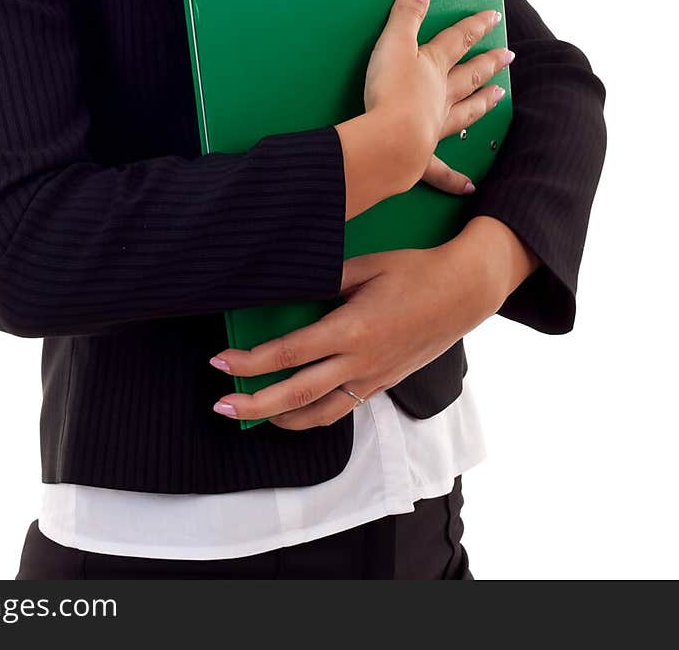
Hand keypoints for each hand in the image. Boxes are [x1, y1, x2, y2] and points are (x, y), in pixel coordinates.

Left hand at [209, 242, 502, 429]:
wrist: (464, 291)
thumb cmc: (415, 271)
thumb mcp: (366, 265)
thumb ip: (325, 280)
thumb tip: (289, 289)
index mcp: (352, 329)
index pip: (288, 354)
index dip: (249, 362)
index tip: (219, 362)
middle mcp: (360, 361)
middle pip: (296, 394)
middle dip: (254, 404)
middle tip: (222, 405)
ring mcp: (374, 378)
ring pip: (320, 413)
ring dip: (281, 418)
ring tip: (252, 416)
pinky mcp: (384, 383)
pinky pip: (343, 408)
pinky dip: (314, 415)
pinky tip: (296, 410)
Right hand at [362, 0, 511, 192]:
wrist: (390, 141)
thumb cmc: (389, 91)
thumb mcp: (393, 43)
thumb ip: (406, 13)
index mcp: (433, 66)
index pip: (458, 41)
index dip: (475, 27)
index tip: (495, 18)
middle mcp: (440, 95)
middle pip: (469, 76)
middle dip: (488, 64)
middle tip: (509, 56)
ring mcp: (435, 126)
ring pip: (464, 113)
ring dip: (482, 105)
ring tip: (499, 97)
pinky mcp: (423, 157)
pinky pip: (442, 170)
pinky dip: (455, 179)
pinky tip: (470, 186)